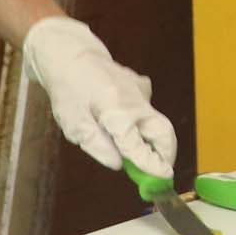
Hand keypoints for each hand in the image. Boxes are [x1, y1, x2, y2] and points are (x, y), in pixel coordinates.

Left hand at [22, 17, 175, 175]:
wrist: (70, 54)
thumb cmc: (68, 91)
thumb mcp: (74, 124)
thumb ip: (97, 145)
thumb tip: (119, 164)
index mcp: (117, 112)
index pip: (139, 146)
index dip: (152, 166)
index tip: (162, 180)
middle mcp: (135, 102)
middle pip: (163, 132)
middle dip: (167, 154)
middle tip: (162, 171)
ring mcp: (141, 92)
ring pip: (155, 121)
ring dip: (151, 140)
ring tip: (137, 152)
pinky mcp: (141, 86)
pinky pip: (146, 108)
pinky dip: (140, 121)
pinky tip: (122, 121)